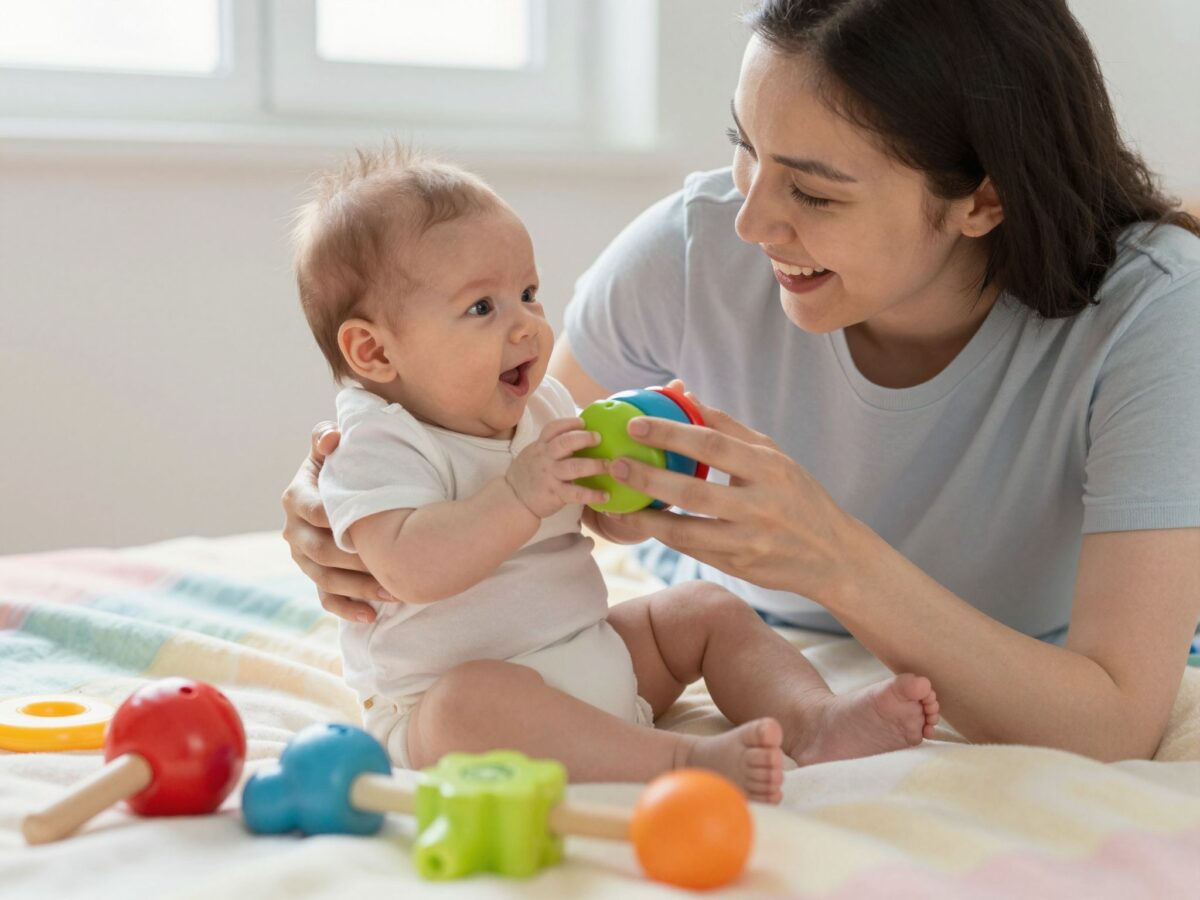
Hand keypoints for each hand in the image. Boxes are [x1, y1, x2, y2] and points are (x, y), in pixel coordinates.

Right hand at [281, 422, 386, 622]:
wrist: (345, 487)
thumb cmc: (342, 463)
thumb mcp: (331, 446)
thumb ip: (326, 436)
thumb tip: (332, 438)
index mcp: (296, 498)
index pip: (311, 512)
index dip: (336, 519)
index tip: (368, 525)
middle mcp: (294, 531)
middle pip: (319, 552)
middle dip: (352, 561)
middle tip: (388, 563)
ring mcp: (304, 559)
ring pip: (325, 580)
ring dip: (358, 588)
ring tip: (392, 592)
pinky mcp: (317, 578)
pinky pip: (326, 600)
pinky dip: (347, 610)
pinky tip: (372, 616)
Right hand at [506, 417, 610, 517]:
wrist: (512, 499)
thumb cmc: (528, 476)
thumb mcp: (534, 455)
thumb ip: (551, 447)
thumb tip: (578, 438)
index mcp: (540, 446)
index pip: (553, 428)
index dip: (570, 423)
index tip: (584, 423)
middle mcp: (545, 458)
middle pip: (565, 442)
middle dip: (584, 438)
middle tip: (599, 438)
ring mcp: (550, 475)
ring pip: (574, 466)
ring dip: (594, 465)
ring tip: (609, 465)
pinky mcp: (555, 493)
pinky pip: (576, 493)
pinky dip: (592, 494)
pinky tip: (605, 495)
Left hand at [602, 390, 863, 597]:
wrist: (833, 556)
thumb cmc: (797, 496)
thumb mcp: (773, 455)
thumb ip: (727, 426)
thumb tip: (681, 393)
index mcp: (769, 468)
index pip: (711, 445)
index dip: (669, 434)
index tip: (635, 425)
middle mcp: (761, 505)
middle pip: (693, 491)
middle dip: (648, 478)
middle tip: (616, 464)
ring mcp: (749, 541)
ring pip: (686, 531)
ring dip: (647, 518)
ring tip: (618, 502)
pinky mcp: (740, 567)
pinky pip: (692, 550)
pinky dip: (665, 536)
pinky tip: (643, 523)